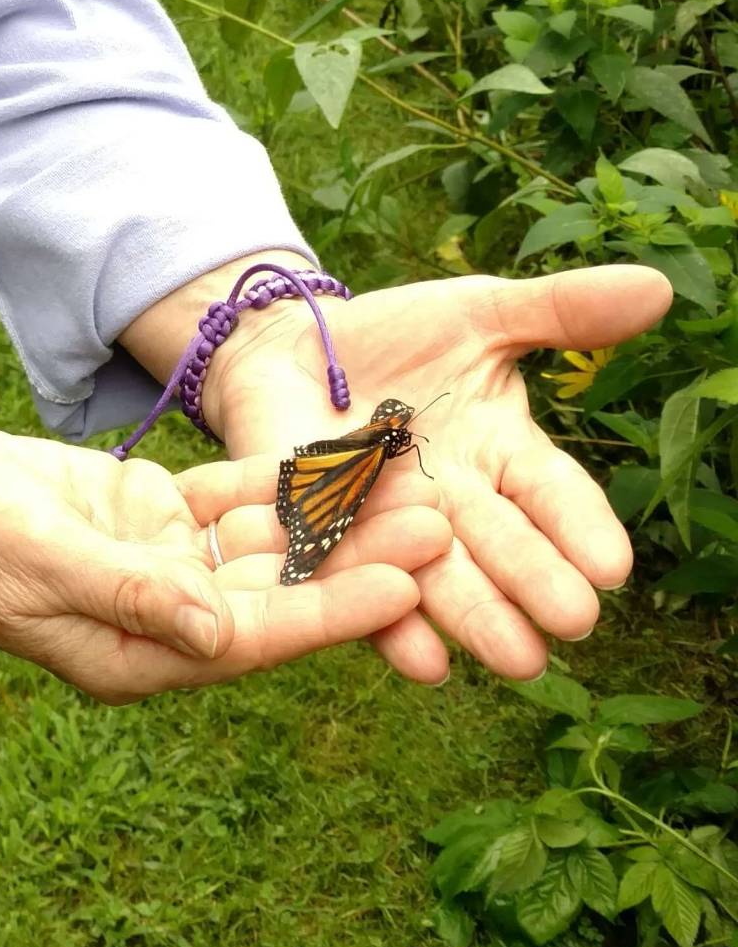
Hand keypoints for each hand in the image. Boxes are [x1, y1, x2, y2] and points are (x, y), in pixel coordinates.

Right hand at [0, 422, 441, 704]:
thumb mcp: (41, 564)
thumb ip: (131, 595)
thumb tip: (217, 635)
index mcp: (142, 657)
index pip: (258, 636)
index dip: (334, 611)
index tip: (405, 586)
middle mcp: (167, 616)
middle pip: (282, 590)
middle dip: (359, 558)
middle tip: (442, 522)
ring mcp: (163, 563)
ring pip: (268, 542)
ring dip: (335, 515)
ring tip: (414, 483)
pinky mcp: (152, 514)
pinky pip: (233, 499)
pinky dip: (283, 479)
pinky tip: (343, 453)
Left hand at [200, 264, 671, 686]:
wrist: (289, 345)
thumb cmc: (396, 336)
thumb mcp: (478, 311)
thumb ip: (559, 311)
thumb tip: (658, 286)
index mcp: (501, 453)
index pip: (551, 494)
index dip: (581, 528)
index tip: (614, 567)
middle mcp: (455, 504)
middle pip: (502, 548)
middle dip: (535, 584)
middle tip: (572, 623)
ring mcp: (390, 527)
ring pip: (441, 580)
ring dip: (477, 619)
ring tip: (516, 658)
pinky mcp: (323, 539)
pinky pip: (358, 586)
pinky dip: (388, 624)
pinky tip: (419, 661)